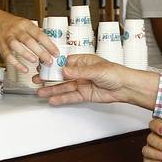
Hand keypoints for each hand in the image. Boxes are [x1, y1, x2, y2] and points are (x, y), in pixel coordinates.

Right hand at [0, 6, 58, 72]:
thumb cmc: (7, 22)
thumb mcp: (22, 23)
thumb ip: (33, 32)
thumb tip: (48, 42)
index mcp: (25, 24)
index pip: (40, 34)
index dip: (49, 44)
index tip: (56, 53)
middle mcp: (17, 30)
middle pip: (30, 41)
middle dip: (41, 52)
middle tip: (49, 61)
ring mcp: (8, 38)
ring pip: (18, 46)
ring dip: (27, 54)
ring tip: (35, 62)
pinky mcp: (0, 45)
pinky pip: (8, 55)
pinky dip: (16, 63)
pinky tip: (24, 69)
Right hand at [38, 55, 156, 107]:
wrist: (126, 87)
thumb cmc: (116, 73)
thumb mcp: (96, 70)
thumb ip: (79, 72)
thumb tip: (64, 70)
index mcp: (83, 61)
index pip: (64, 62)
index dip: (53, 65)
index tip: (42, 67)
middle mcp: (81, 72)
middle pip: (61, 75)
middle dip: (48, 78)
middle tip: (36, 79)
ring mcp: (82, 84)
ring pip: (64, 87)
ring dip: (52, 90)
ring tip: (40, 92)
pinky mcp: (85, 94)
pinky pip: (71, 97)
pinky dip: (61, 99)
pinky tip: (52, 100)